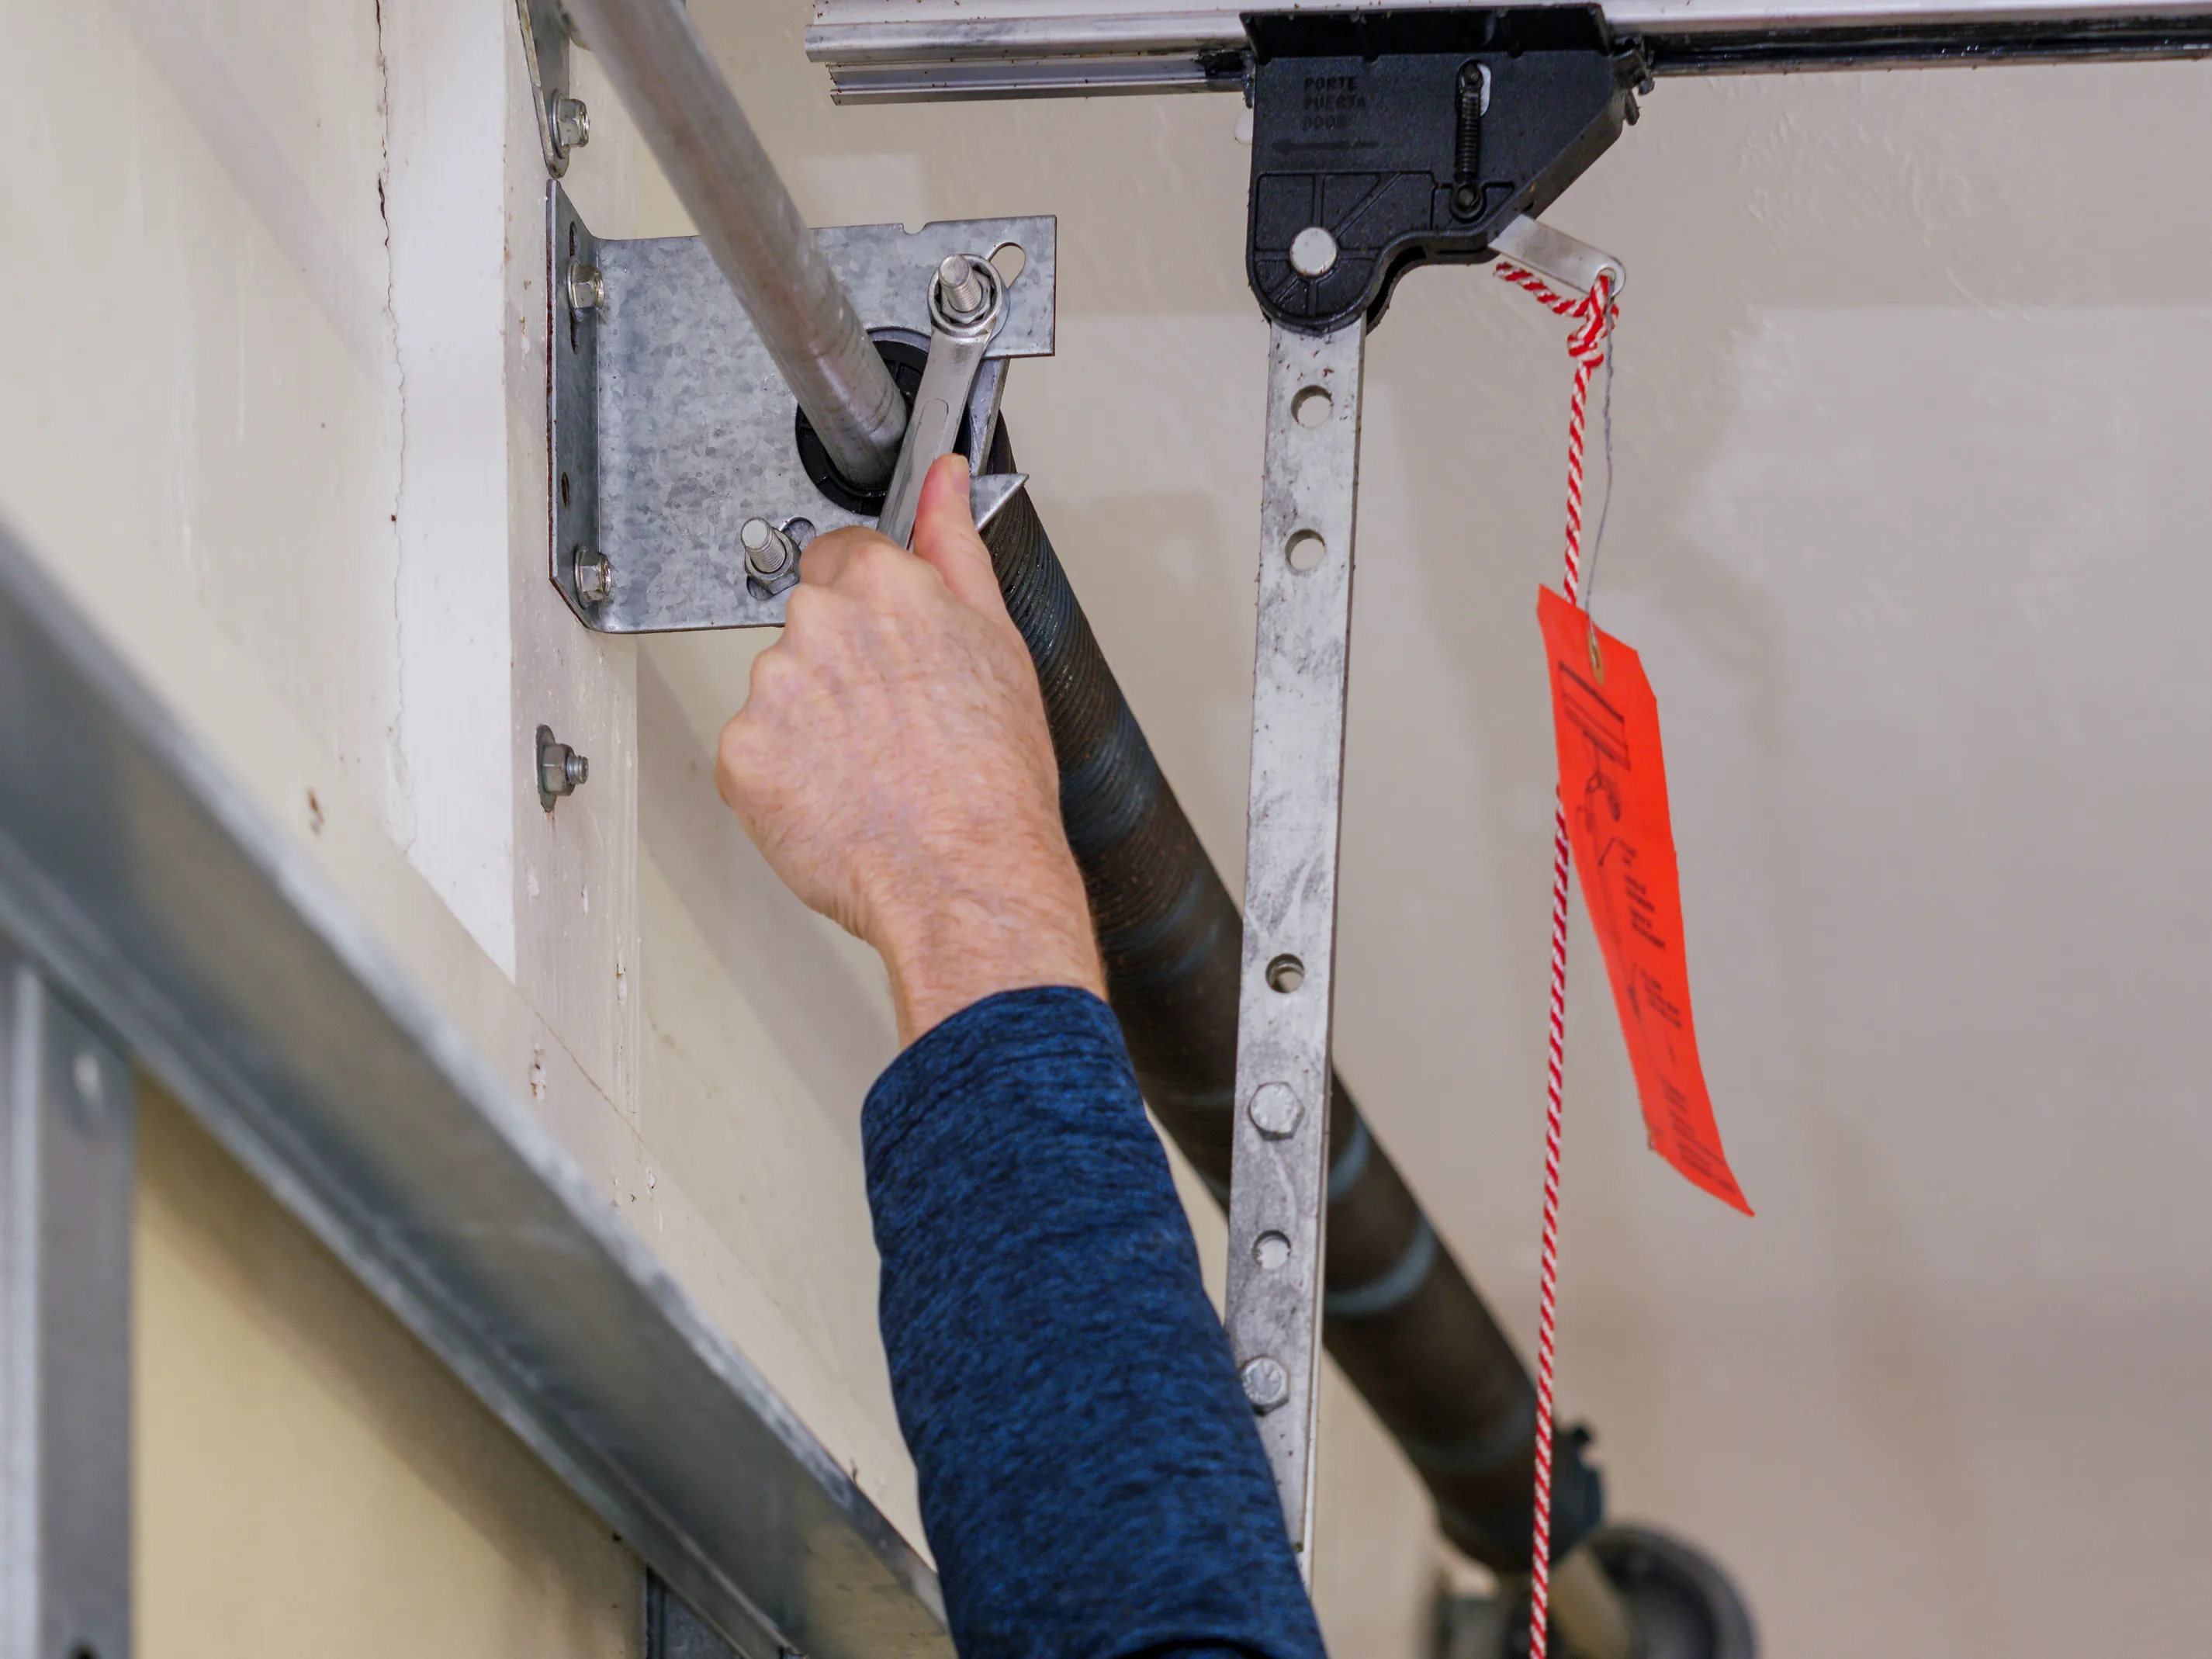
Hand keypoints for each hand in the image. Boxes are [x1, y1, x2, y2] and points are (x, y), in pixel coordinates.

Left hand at [717, 454, 1104, 1045]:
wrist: (967, 879)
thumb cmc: (995, 779)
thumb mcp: (998, 641)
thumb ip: (955, 544)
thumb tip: (945, 478)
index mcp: (885, 586)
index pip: (842, 557)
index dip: (870, 609)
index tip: (890, 650)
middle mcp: (818, 624)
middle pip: (808, 624)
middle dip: (840, 666)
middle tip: (895, 724)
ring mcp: (772, 690)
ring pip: (779, 691)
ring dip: (811, 723)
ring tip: (874, 771)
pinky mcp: (742, 755)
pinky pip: (753, 754)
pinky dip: (786, 779)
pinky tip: (839, 799)